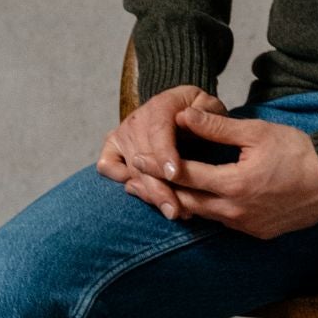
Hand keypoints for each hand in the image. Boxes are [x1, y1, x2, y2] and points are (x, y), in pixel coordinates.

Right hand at [97, 84, 227, 218]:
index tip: (174, 174)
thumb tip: (188, 118)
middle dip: (159, 188)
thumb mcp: (210, 106)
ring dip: (148, 193)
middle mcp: (137, 119)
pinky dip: (120, 180)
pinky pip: (106, 166)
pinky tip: (145, 193)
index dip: (164, 153)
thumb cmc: (200, 111)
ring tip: (172, 211)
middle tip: (176, 211)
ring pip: (129, 168)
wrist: (180, 107)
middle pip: (142, 157)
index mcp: (161, 106)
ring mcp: (123, 133)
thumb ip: (206, 112)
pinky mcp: (112, 145)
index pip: (159, 130)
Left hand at [128, 106, 317, 238]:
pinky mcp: (256, 233)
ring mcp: (246, 226)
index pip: (184, 175)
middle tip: (133, 180)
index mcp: (234, 185)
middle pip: (186, 202)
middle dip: (159, 190)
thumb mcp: (257, 133)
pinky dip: (203, 211)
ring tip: (155, 190)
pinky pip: (222, 223)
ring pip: (201, 216)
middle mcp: (236, 212)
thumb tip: (183, 116)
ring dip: (179, 202)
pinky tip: (193, 201)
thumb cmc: (299, 152)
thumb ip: (217, 127)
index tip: (138, 157)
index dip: (158, 166)